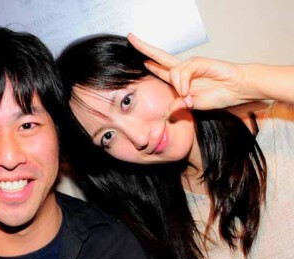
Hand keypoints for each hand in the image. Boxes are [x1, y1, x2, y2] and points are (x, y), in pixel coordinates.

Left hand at [127, 33, 246, 112]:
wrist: (238, 89)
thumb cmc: (219, 95)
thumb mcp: (195, 105)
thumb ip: (181, 106)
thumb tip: (168, 109)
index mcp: (181, 80)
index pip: (161, 70)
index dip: (150, 64)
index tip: (139, 58)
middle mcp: (183, 70)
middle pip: (160, 57)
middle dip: (144, 48)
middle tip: (130, 38)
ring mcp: (191, 65)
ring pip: (172, 70)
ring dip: (177, 86)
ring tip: (187, 96)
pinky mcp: (199, 62)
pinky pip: (183, 71)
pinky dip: (183, 83)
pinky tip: (188, 91)